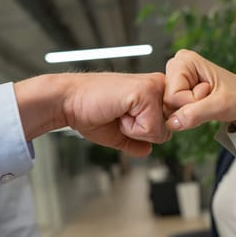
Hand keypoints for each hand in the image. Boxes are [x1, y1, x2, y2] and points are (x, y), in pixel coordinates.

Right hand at [15, 72, 169, 156]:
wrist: (68, 102)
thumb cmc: (88, 111)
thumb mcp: (117, 133)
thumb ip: (136, 142)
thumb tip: (148, 150)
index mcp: (153, 91)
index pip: (167, 127)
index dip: (144, 133)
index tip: (121, 117)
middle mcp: (158, 85)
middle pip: (168, 130)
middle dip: (142, 133)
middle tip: (119, 115)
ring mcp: (155, 87)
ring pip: (161, 131)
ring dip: (135, 131)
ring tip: (118, 113)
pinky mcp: (147, 92)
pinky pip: (151, 129)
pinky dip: (131, 129)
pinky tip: (118, 112)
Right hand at [163, 49, 235, 130]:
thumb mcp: (221, 105)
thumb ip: (195, 113)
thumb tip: (170, 123)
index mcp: (185, 60)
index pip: (172, 95)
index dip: (191, 102)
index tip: (209, 94)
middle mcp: (176, 66)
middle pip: (167, 101)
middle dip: (189, 107)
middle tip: (208, 99)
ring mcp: (176, 78)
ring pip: (169, 107)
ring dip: (189, 112)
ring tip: (206, 101)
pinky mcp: (177, 89)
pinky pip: (173, 110)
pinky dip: (188, 114)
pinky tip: (201, 105)